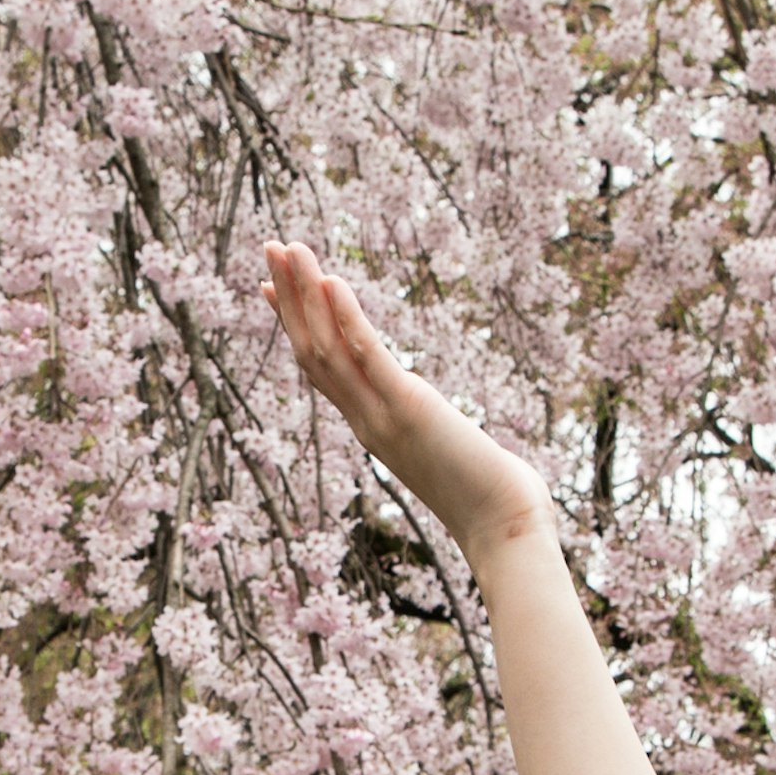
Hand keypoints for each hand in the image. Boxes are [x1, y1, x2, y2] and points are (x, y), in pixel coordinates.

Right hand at [261, 243, 553, 554]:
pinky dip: (347, 318)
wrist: (506, 528)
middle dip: (289, 296)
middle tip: (269, 246)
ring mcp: (382, 415)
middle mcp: (365, 420)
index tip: (270, 288)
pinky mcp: (409, 408)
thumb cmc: (492, 498)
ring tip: (291, 247)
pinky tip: (332, 280)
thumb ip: (433, 427)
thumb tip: (440, 418)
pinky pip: (368, 358)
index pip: (320, 369)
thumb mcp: (447, 450)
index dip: (294, 324)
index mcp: (372, 426)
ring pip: (327, 348)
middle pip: (311, 350)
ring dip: (306, 294)